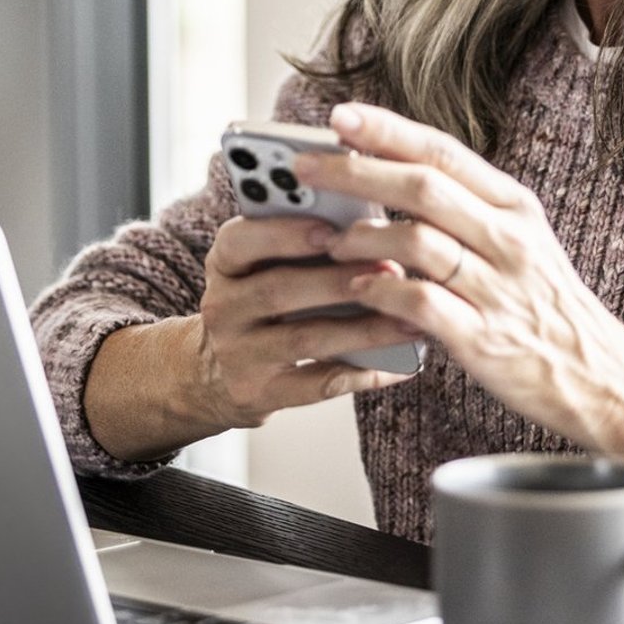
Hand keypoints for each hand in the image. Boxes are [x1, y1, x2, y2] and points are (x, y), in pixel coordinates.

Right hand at [190, 213, 420, 429]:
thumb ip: (299, 245)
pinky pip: (317, 385)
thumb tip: (369, 231)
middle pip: (278, 290)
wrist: (214, 372)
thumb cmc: (259, 301)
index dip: (284, 234)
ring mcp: (237, 355)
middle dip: (339, 281)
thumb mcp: (260, 265)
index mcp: (224, 263)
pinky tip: (400, 365)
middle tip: (392, 270)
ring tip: (409, 319)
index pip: (240, 241)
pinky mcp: (258, 395)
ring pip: (303, 340)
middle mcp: (223, 307)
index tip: (331, 228)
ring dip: (363, 330)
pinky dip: (362, 374)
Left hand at [294, 102, 623, 458]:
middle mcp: (509, 240)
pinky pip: (420, 304)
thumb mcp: (519, 240)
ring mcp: (497, 289)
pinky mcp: (483, 339)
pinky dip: (381, 292)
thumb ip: (464, 209)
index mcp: (514, 207)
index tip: (339, 116)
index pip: (444, 152)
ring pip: (419, 242)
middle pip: (423, 187)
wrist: (598, 376)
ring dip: (363, 237)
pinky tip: (357, 289)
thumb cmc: (544, 306)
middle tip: (305, 169)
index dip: (387, 131)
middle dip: (357, 172)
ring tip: (329, 239)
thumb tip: (389, 173)